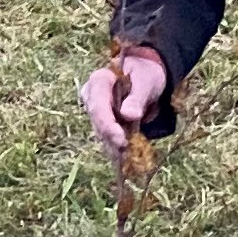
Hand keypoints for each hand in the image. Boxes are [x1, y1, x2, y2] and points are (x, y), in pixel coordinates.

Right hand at [84, 46, 168, 161]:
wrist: (145, 77)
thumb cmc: (145, 74)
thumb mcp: (146, 81)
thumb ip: (137, 97)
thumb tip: (129, 115)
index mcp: (99, 80)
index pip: (97, 105)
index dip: (107, 125)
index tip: (121, 141)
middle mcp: (91, 96)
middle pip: (98, 123)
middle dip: (112, 141)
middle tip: (129, 157)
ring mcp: (94, 111)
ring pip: (101, 134)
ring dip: (115, 149)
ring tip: (129, 162)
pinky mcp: (102, 123)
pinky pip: (107, 139)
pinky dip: (117, 150)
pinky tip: (127, 162)